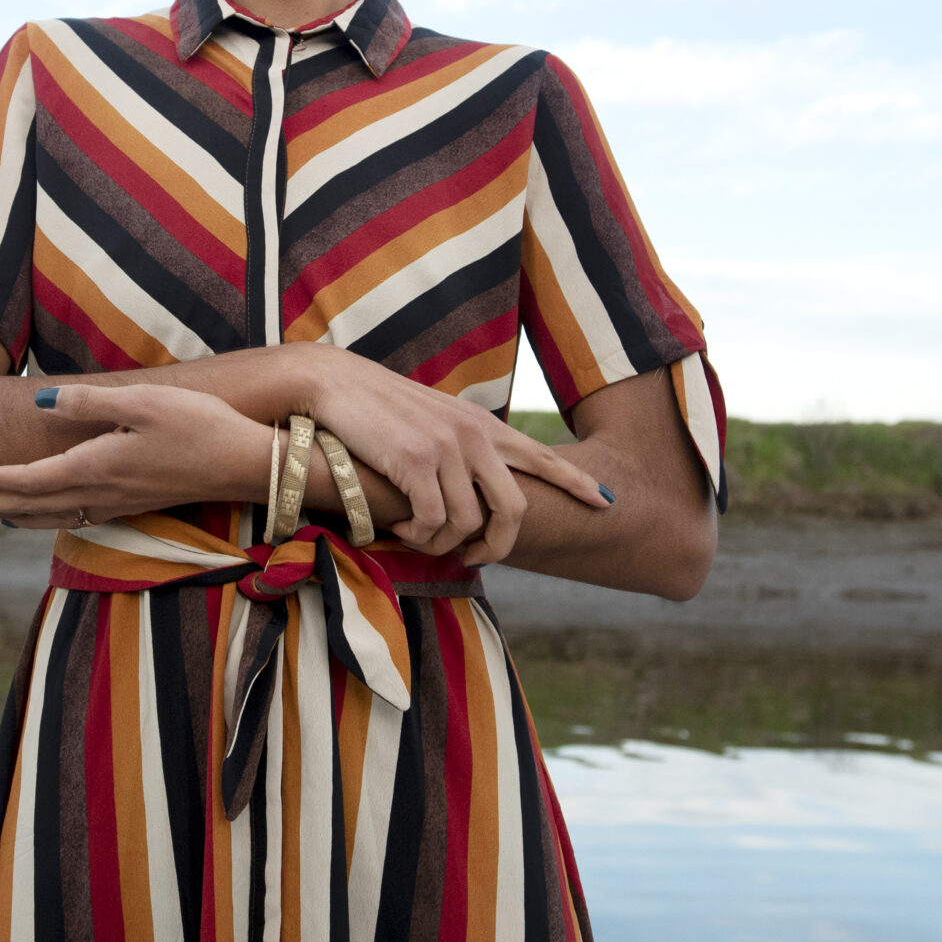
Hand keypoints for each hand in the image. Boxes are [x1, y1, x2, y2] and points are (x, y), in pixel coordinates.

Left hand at [0, 384, 266, 529]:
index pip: (31, 481)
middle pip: (33, 506)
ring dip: (16, 516)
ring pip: (54, 516)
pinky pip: (78, 518)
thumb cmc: (197, 425)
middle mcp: (102, 493)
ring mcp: (119, 503)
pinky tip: (51, 514)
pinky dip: (50, 518)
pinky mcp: (136, 503)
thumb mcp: (141, 402)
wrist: (243, 463)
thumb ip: (88, 403)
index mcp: (96, 467)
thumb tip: (42, 402)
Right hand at [304, 349, 604, 565]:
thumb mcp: (436, 420)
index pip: (544, 456)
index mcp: (484, 426)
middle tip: (477, 558)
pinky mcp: (416, 462)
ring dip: (443, 544)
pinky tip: (400, 527)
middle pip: (515, 508)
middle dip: (500, 545)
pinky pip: (434, 523)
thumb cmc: (380, 407)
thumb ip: (464, 447)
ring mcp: (447, 448)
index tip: (605, 502)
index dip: (578, 482)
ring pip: (468, 524)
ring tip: (419, 537)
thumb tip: (477, 489)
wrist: (336, 383)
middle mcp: (474, 436)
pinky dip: (418, 536)